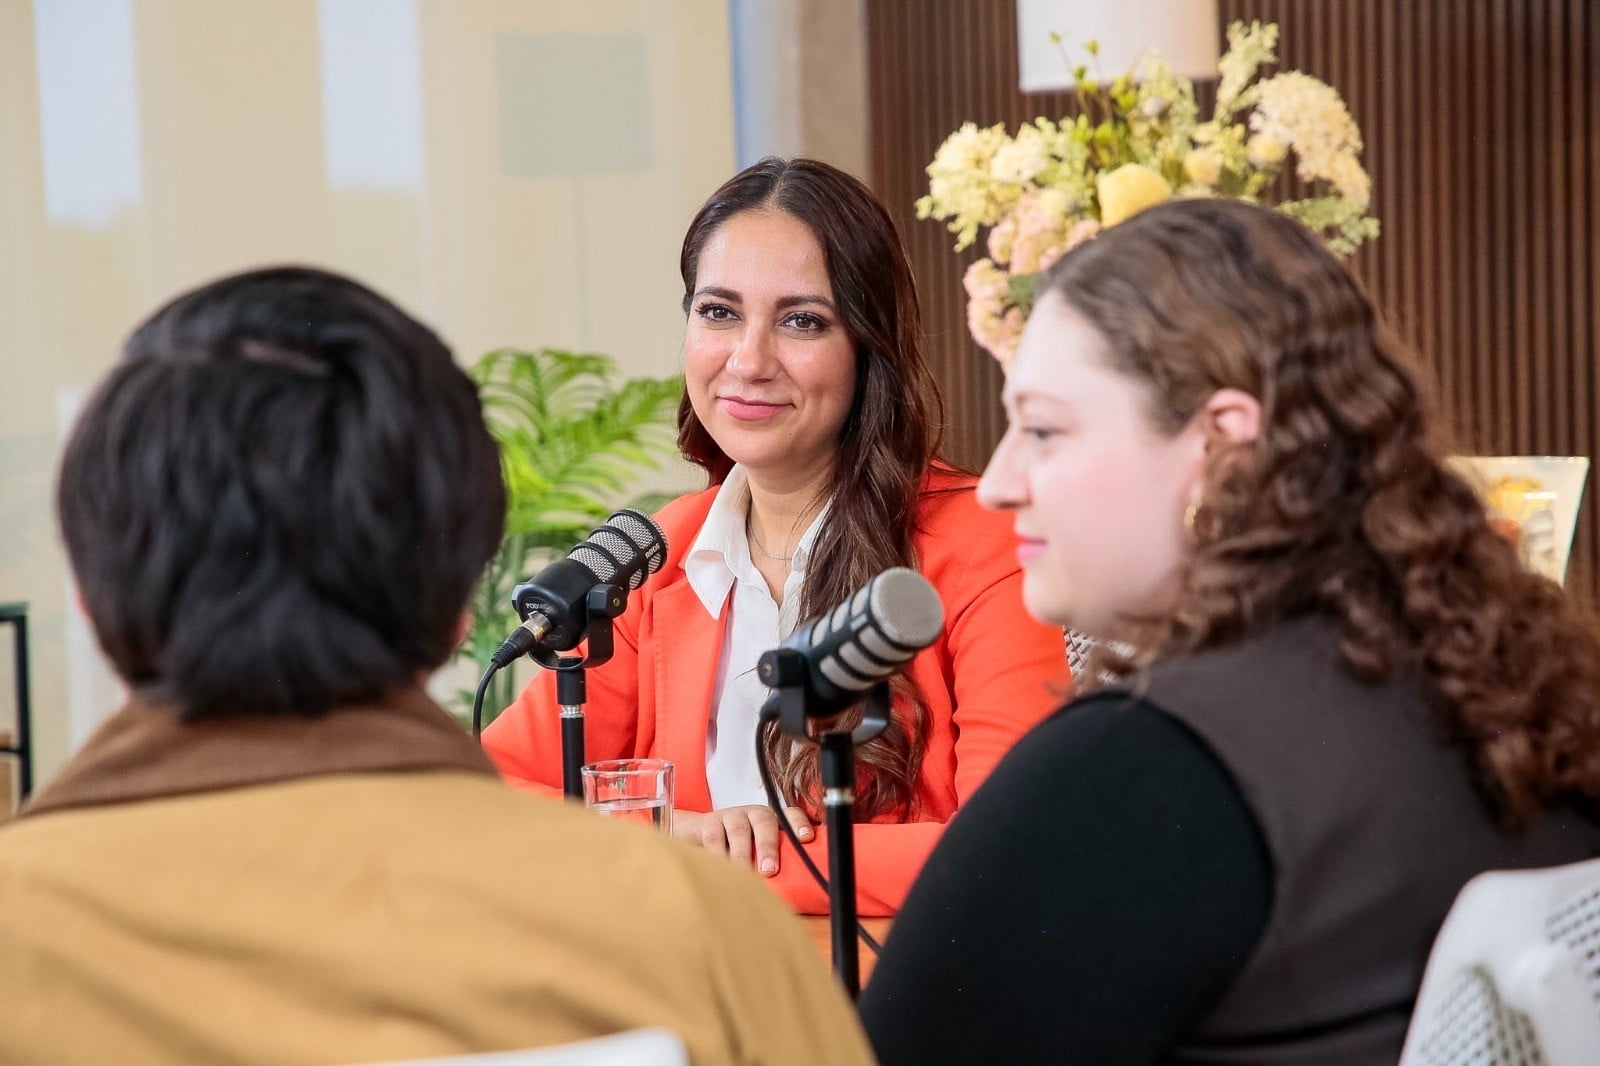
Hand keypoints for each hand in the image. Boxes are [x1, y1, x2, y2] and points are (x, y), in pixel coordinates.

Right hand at [673, 804, 814, 875]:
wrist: (698, 834)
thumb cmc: (738, 849)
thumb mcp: (758, 853)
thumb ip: (775, 864)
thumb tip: (795, 891)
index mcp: (773, 820)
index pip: (791, 815)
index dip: (799, 824)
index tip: (806, 838)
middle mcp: (755, 814)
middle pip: (765, 823)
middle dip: (768, 846)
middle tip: (769, 870)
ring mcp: (732, 815)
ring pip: (739, 831)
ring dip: (742, 854)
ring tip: (744, 874)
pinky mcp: (710, 822)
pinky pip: (714, 838)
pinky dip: (717, 854)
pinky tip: (720, 870)